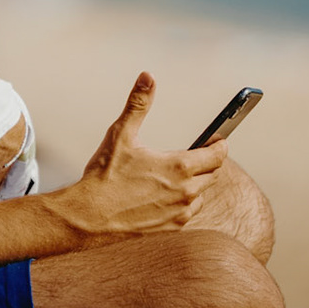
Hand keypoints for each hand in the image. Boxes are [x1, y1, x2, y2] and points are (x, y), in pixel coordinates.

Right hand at [64, 73, 227, 237]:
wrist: (88, 217)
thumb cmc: (104, 178)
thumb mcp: (121, 134)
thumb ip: (138, 104)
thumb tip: (147, 79)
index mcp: (179, 167)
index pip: (217, 156)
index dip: (220, 145)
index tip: (217, 140)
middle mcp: (186, 192)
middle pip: (213, 175)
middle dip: (208, 163)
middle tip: (197, 154)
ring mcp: (180, 213)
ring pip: (201, 195)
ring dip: (196, 184)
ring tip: (179, 176)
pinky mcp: (171, 228)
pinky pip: (188, 214)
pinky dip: (184, 203)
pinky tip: (168, 197)